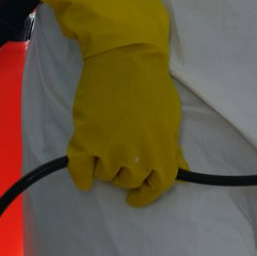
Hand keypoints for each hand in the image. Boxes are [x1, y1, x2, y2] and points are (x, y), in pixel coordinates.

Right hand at [31, 0, 186, 205]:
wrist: (125, 58)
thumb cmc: (151, 85)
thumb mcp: (170, 119)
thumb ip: (170, 148)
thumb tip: (177, 169)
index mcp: (162, 151)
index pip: (158, 186)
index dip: (146, 195)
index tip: (136, 197)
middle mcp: (137, 156)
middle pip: (128, 181)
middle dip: (125, 174)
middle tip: (120, 157)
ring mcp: (110, 150)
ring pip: (105, 176)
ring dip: (104, 168)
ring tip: (104, 150)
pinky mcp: (86, 139)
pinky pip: (79, 170)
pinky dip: (79, 176)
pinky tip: (82, 177)